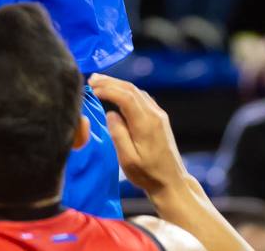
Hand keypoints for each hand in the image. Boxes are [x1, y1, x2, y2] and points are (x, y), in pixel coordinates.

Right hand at [88, 74, 186, 198]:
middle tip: (92, 80)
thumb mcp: (128, 160)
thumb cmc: (148, 175)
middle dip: (110, 82)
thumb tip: (110, 114)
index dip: (107, 89)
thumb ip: (118, 135)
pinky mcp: (160, 118)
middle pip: (131, 89)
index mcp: (146, 124)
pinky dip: (126, 91)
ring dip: (117, 84)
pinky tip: (117, 93)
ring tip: (100, 83)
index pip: (125, 97)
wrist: (172, 183)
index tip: (92, 88)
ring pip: (136, 91)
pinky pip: (141, 97)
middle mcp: (154, 115)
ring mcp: (159, 115)